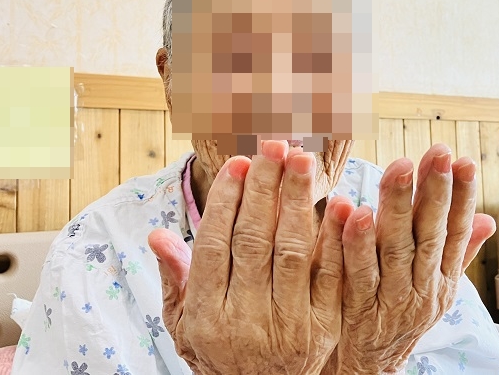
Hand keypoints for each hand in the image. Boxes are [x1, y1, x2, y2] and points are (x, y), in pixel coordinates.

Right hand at [149, 141, 353, 374]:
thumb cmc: (219, 355)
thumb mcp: (184, 328)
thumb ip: (174, 280)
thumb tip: (157, 235)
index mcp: (206, 316)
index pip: (214, 246)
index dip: (225, 201)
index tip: (238, 162)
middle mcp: (245, 320)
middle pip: (253, 241)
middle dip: (264, 188)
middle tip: (274, 145)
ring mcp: (288, 326)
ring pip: (291, 252)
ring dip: (298, 201)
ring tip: (301, 159)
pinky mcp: (324, 329)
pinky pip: (330, 277)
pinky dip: (336, 239)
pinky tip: (341, 204)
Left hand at [330, 143, 487, 373]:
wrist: (372, 363)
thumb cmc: (401, 314)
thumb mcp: (437, 286)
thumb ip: (458, 251)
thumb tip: (487, 220)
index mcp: (441, 278)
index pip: (455, 231)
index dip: (462, 196)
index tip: (463, 161)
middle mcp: (422, 287)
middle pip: (429, 235)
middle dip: (435, 191)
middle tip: (436, 153)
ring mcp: (391, 299)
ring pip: (396, 248)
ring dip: (398, 207)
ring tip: (399, 170)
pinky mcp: (359, 308)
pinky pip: (357, 271)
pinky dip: (356, 242)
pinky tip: (353, 210)